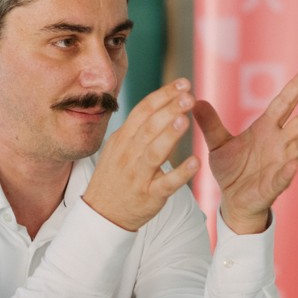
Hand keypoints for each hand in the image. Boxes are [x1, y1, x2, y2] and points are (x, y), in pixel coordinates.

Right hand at [82, 78, 201, 231]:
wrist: (102, 214)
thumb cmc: (115, 177)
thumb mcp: (118, 147)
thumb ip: (137, 127)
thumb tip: (159, 101)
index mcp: (123, 139)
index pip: (143, 110)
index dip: (164, 95)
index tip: (183, 83)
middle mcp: (128, 154)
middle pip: (149, 126)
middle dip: (169, 109)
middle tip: (189, 96)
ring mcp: (138, 176)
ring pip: (154, 152)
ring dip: (170, 135)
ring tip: (186, 120)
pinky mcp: (149, 196)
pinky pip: (165, 184)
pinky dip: (180, 173)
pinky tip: (195, 162)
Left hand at [194, 66, 297, 234]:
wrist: (231, 200)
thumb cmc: (231, 170)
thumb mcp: (217, 143)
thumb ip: (210, 124)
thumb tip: (194, 101)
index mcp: (267, 128)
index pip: (285, 104)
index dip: (297, 88)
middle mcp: (279, 143)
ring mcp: (280, 163)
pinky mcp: (273, 185)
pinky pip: (283, 177)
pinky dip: (288, 171)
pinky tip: (293, 164)